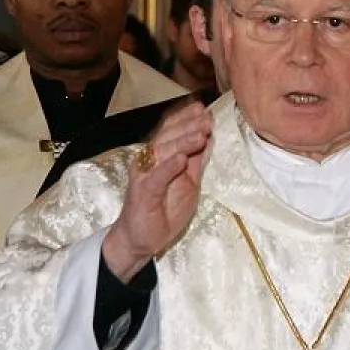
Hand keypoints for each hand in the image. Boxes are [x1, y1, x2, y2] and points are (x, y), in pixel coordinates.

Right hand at [102, 102, 212, 281]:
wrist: (141, 239)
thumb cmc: (163, 210)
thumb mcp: (187, 183)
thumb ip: (195, 161)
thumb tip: (208, 136)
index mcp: (159, 156)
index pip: (171, 131)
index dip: (187, 118)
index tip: (205, 110)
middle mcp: (149, 161)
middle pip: (168, 136)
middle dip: (188, 125)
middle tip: (207, 118)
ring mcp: (144, 175)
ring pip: (163, 152)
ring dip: (183, 141)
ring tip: (201, 134)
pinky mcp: (143, 192)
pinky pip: (156, 176)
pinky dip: (169, 166)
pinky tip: (181, 158)